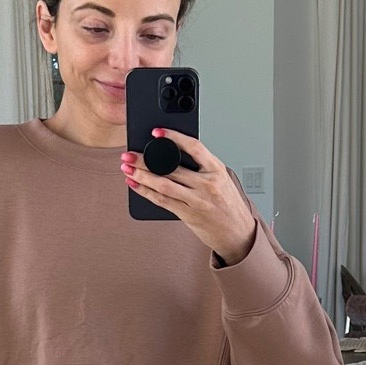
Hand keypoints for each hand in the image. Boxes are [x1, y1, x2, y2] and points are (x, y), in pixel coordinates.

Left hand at [121, 131, 257, 265]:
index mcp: (217, 169)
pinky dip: (146, 193)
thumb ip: (202, 167)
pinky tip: (136, 185)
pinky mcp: (188, 214)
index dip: (174, 137)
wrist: (238, 233)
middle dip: (145, 160)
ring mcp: (197, 200)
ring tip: (127, 169)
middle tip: (129, 154)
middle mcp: (207, 184)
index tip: (157, 132)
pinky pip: (162, 201)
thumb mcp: (222, 179)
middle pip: (171, 167)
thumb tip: (174, 154)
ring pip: (163, 184)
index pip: (194, 147)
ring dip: (141, 176)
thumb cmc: (229, 205)